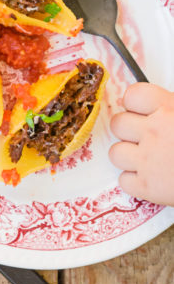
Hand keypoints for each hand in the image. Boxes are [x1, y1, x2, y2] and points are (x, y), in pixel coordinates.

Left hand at [109, 83, 173, 204]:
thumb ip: (172, 107)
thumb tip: (163, 107)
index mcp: (169, 109)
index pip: (132, 95)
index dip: (136, 104)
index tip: (143, 111)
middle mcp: (154, 132)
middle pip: (118, 124)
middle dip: (129, 130)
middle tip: (145, 137)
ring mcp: (148, 161)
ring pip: (115, 152)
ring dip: (128, 156)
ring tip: (147, 159)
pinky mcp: (148, 188)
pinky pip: (123, 181)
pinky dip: (134, 182)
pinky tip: (151, 178)